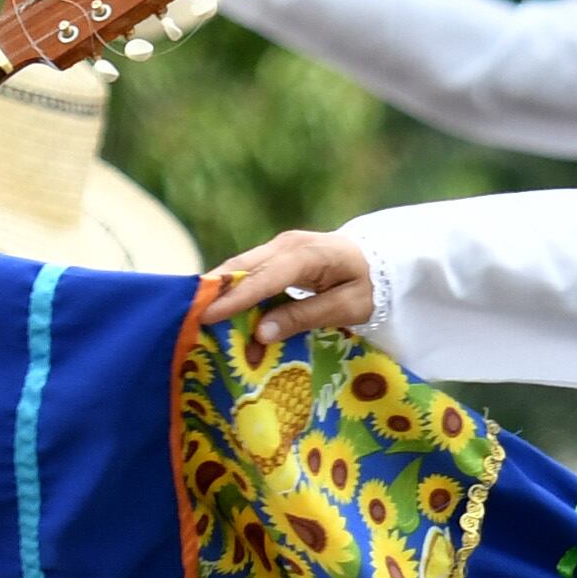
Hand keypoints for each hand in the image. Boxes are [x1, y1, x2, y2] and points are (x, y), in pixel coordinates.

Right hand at [199, 231, 376, 345]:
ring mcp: (281, 246)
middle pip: (242, 269)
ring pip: (242, 269)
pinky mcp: (279, 254)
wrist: (385, 260)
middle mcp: (287, 245)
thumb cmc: (373, 286)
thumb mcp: (348, 307)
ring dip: (223, 294)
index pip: (262, 280)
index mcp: (306, 255)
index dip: (234, 300)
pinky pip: (251, 273)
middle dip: (216, 294)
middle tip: (191, 317)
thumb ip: (304, 317)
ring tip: (202, 318)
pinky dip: (237, 291)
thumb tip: (261, 332)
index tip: (206, 317)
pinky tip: (223, 310)